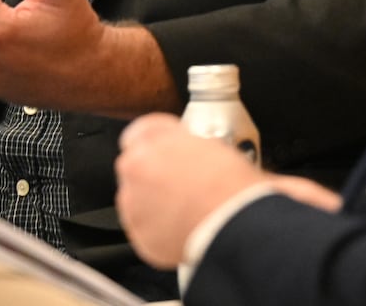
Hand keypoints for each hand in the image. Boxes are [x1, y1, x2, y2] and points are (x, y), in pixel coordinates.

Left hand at [115, 113, 271, 267]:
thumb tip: (190, 153)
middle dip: (154, 173)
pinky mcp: (139, 234)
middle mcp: (135, 167)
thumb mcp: (213, 146)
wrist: (232, 225)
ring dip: (154, 201)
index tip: (171, 150)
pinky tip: (183, 227)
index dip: (160, 142)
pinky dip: (158, 228)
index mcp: (152, 138)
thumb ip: (187, 145)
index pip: (142, 131)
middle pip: (136, 165)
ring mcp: (133, 203)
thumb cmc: (230, 185)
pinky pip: (145, 227)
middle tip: (181, 182)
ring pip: (137, 198)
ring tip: (186, 209)